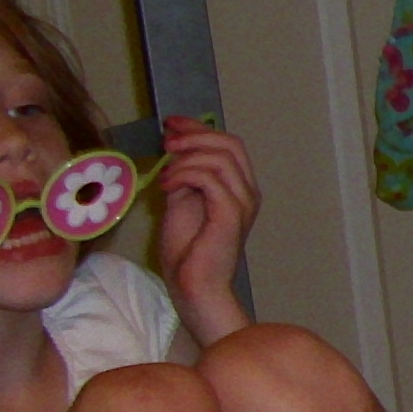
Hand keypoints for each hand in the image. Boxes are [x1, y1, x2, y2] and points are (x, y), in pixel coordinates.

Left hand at [152, 117, 260, 335]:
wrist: (195, 287)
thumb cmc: (188, 253)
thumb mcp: (181, 203)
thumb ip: (184, 177)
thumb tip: (174, 151)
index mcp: (239, 188)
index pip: (228, 144)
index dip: (199, 128)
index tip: (171, 123)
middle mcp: (248, 192)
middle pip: (230, 143)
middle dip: (194, 136)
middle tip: (166, 143)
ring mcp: (243, 202)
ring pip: (220, 157)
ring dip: (186, 159)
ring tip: (164, 175)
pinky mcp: (231, 213)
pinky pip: (211, 178)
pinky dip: (185, 175)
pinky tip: (166, 186)